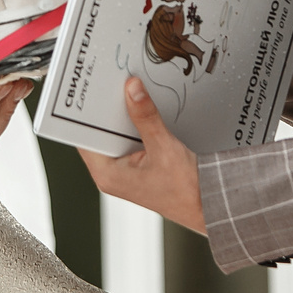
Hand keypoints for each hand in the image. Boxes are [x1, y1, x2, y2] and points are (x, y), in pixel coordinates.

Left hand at [80, 76, 203, 232]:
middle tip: (110, 86)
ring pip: (113, 135)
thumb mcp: (164, 147)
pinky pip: (127, 140)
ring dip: (120, 117)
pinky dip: (132, 125)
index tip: (92, 92)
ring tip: (126, 94)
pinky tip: (139, 111)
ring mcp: (122, 171)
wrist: (208, 206)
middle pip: (98, 134)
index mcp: (108, 174)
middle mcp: (110, 174)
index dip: (86, 114)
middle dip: (106, 111)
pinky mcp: (135, 167)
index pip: (84, 137)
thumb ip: (146, 116)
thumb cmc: (185, 192)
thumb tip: (132, 90)